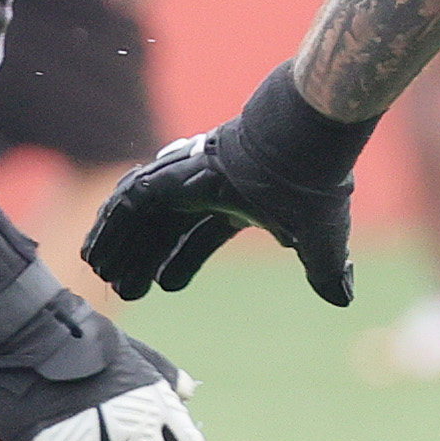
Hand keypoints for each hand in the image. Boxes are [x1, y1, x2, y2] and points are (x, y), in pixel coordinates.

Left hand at [81, 61, 373, 306]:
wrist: (304, 140)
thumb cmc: (314, 184)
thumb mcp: (319, 237)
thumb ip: (325, 269)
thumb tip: (343, 301)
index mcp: (238, 203)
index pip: (200, 238)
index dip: (182, 263)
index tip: (165, 287)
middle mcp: (207, 189)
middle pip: (163, 230)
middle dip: (142, 261)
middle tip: (123, 292)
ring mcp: (187, 178)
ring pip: (141, 216)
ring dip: (118, 245)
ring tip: (100, 274)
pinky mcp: (169, 171)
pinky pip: (128, 201)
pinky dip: (110, 225)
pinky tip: (96, 251)